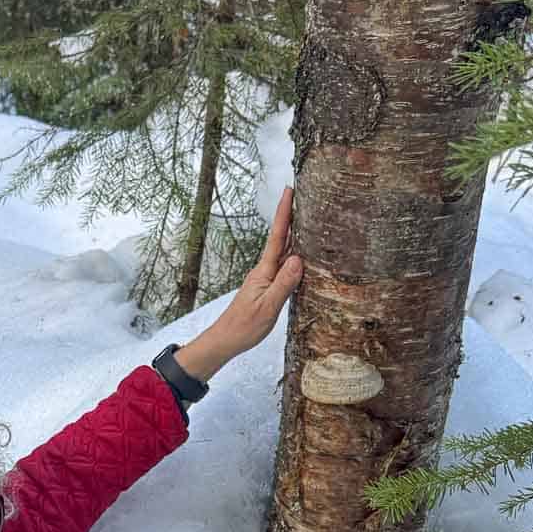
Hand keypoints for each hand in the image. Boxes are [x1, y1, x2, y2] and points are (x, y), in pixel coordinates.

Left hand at [174, 187, 303, 384]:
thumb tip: (298, 259)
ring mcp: (265, 278)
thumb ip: (283, 284)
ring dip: (294, 234)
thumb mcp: (268, 307)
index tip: (289, 191)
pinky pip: (284, 266)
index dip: (283, 213)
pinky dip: (293, 255)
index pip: (277, 237)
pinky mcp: (267, 287)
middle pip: (281, 239)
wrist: (226, 340)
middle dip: (291, 217)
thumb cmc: (245, 326)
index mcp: (264, 271)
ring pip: (283, 252)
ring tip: (306, 217)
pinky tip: (301, 254)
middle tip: (301, 195)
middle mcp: (264, 270)